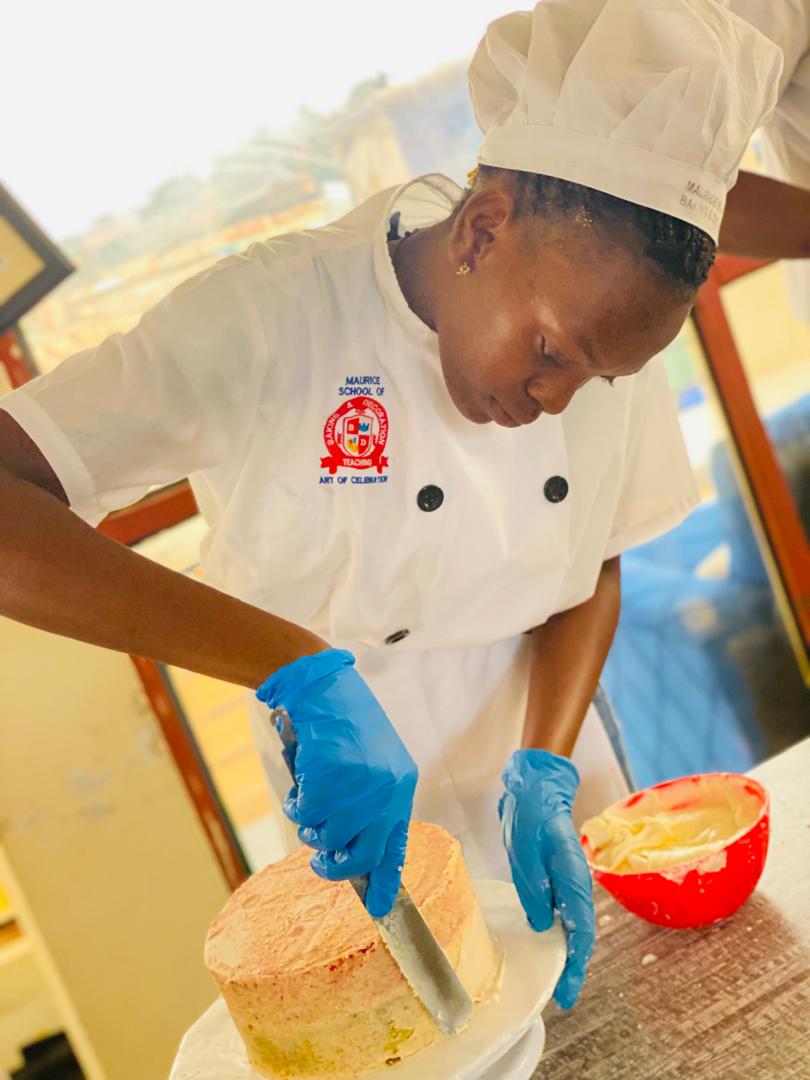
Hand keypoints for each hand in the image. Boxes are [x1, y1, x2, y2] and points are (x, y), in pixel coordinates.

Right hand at [256, 649, 417, 917]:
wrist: (323, 684)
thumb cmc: (343, 723)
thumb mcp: (370, 763)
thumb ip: (367, 804)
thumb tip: (350, 850)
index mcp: (401, 785)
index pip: (395, 845)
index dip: (385, 881)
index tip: (380, 910)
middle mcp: (388, 786)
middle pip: (360, 853)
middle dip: (334, 864)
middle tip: (319, 858)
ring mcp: (361, 780)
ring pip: (328, 834)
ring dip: (310, 824)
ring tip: (307, 800)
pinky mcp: (332, 771)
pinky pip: (307, 810)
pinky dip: (297, 803)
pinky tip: (300, 784)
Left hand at [499, 749, 594, 1008]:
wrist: (535, 792)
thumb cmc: (529, 818)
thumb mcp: (525, 853)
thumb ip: (535, 889)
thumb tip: (542, 925)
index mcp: (572, 876)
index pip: (579, 928)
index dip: (575, 962)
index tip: (566, 989)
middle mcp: (577, 883)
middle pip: (581, 933)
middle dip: (574, 967)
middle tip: (563, 997)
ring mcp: (571, 883)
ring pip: (575, 926)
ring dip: (569, 954)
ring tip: (559, 982)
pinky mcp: (560, 881)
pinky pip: (565, 914)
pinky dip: (562, 936)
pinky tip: (551, 949)